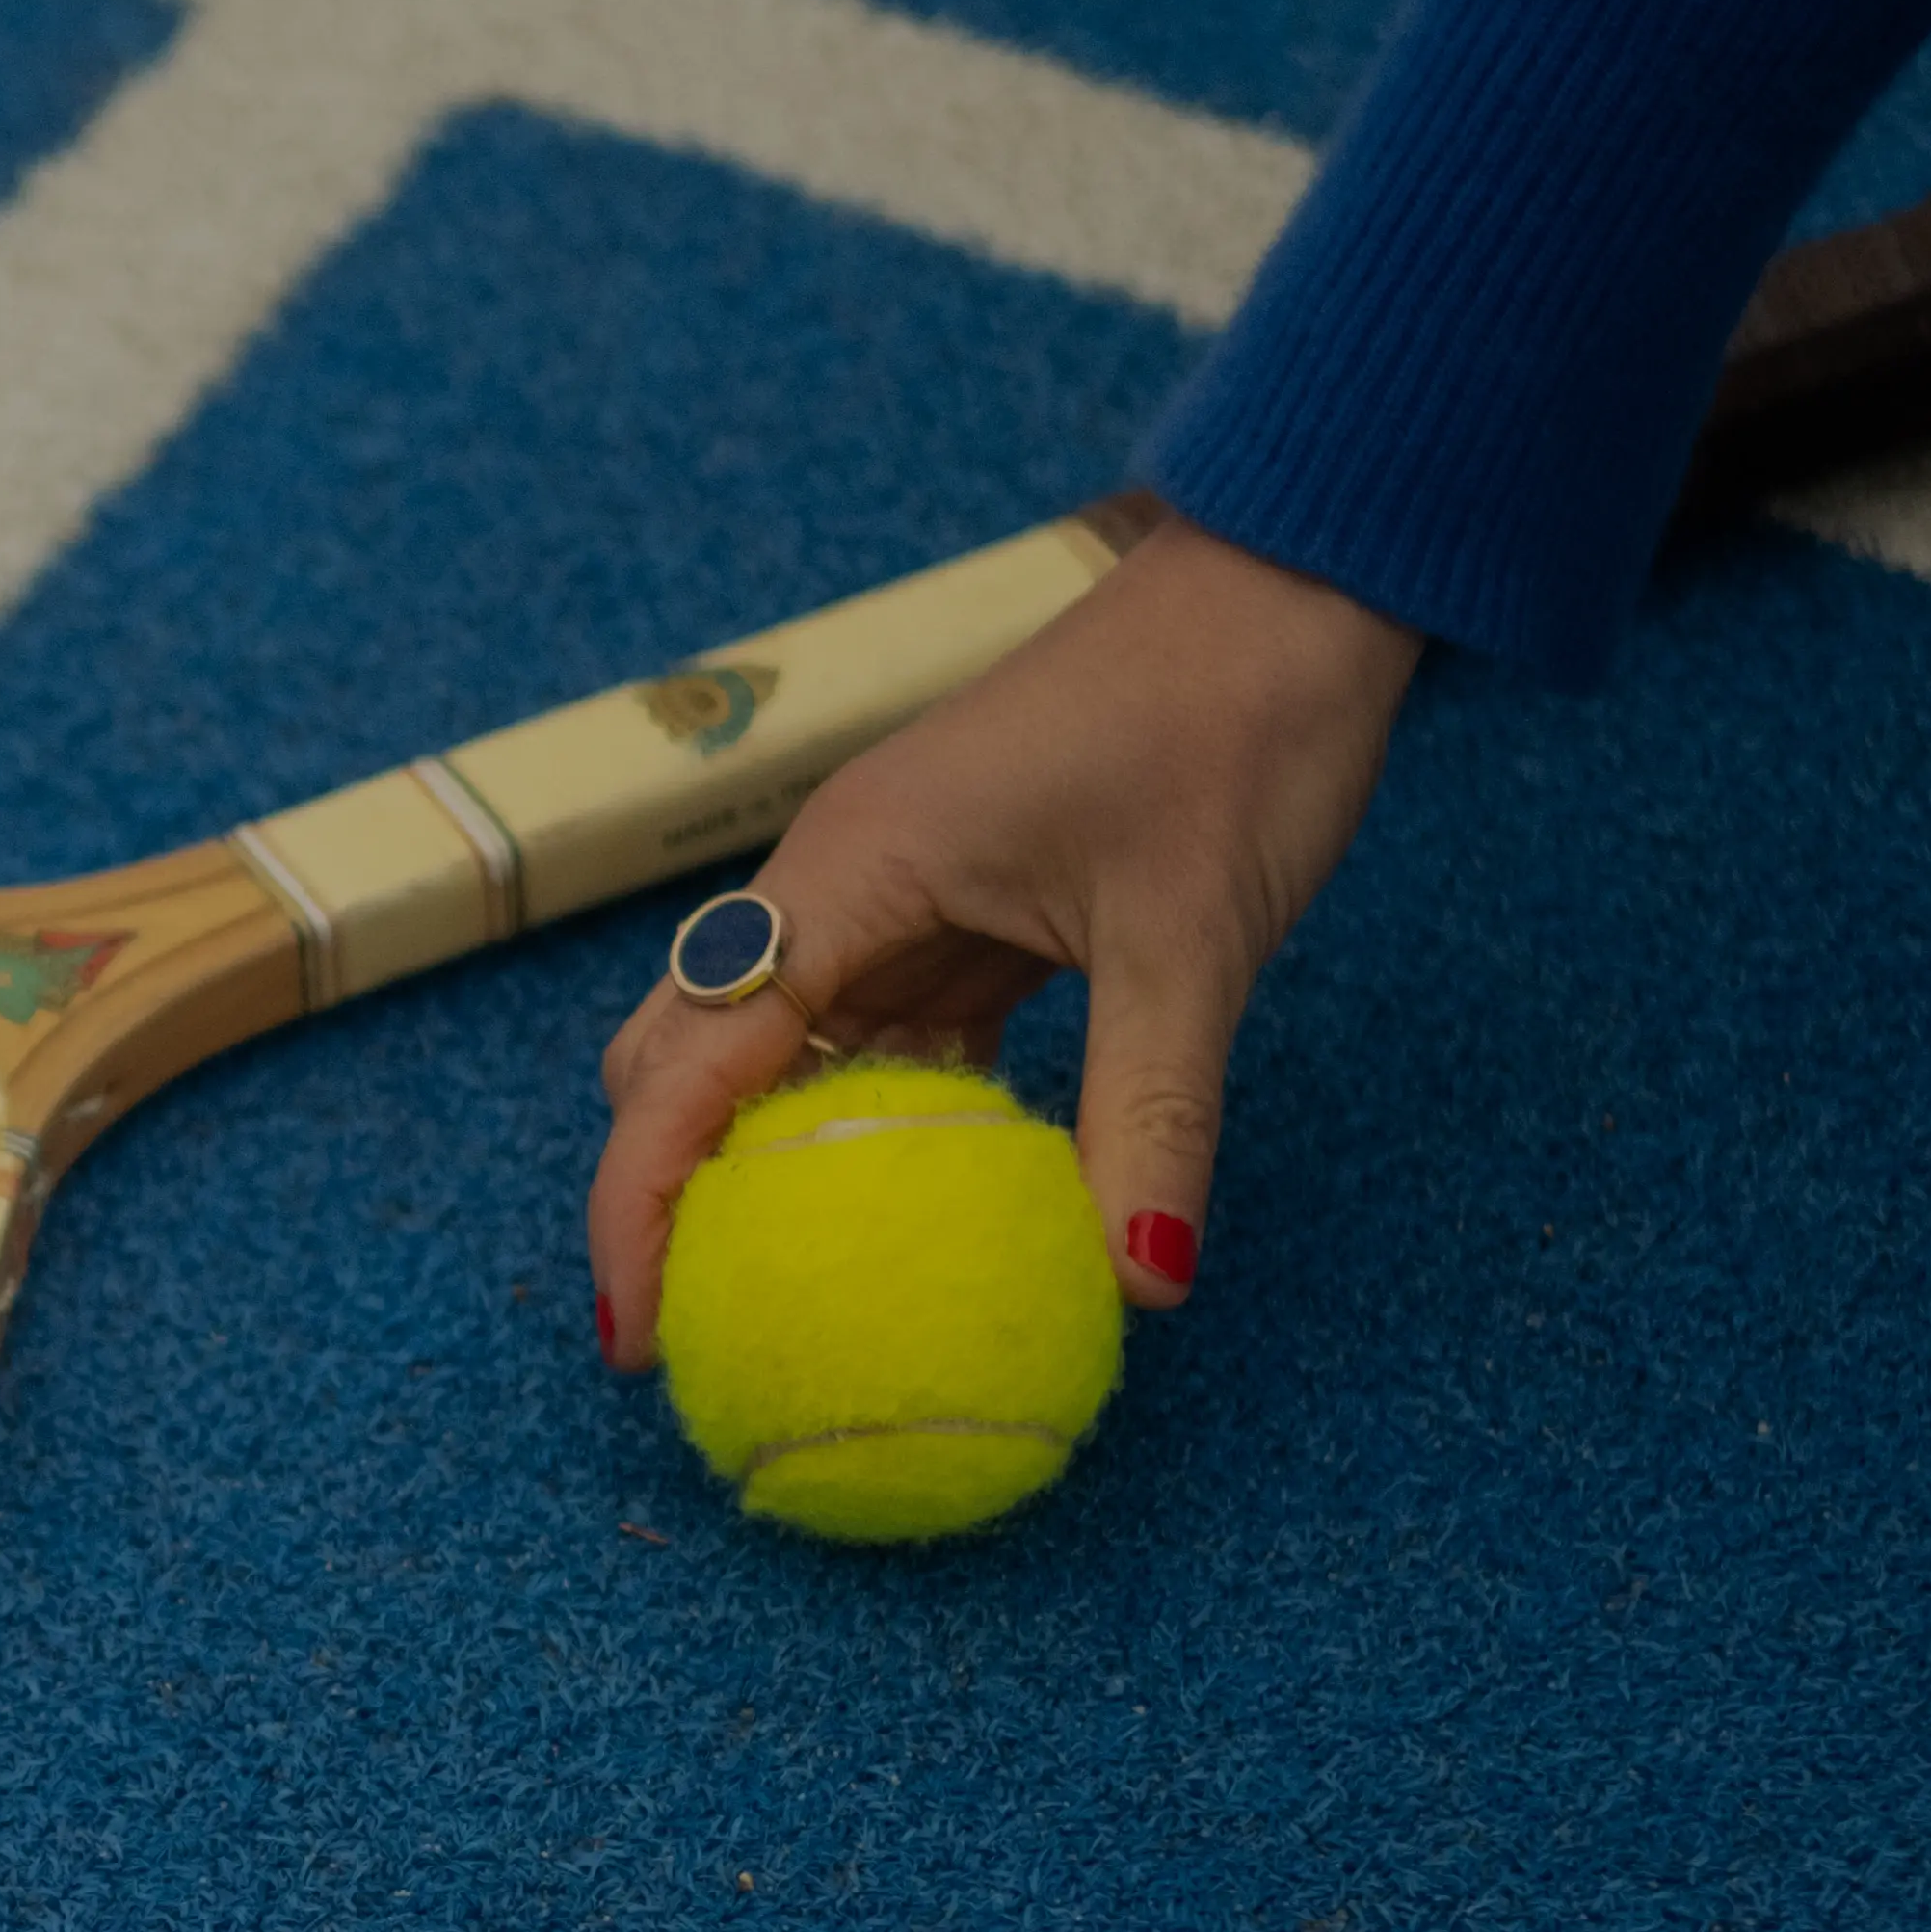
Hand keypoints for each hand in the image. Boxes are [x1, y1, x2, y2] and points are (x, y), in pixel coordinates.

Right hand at [588, 512, 1421, 1363]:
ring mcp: (889, 897)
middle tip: (701, 1345)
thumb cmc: (1230, 721)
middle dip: (663, 1200)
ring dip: (764, 1174)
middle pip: (680, 1059)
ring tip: (787, 1308)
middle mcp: (835, 886)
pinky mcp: (953, 910)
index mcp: (846, 874)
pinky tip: (917, 1223)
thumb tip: (1139, 1286)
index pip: (680, 1065)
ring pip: (773, 1058)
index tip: (639, 1337)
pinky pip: (879, 1044)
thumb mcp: (1195, 936)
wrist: (1295, 586)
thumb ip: (1152, 1114)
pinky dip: (873, 1136)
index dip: (635, 1207)